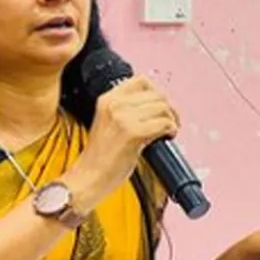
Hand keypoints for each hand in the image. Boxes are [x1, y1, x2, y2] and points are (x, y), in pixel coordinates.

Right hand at [65, 75, 179, 211]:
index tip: (161, 106)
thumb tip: (155, 105)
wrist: (87, 179)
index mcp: (107, 99)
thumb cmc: (100, 158)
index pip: (141, 81)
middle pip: (157, 94)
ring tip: (168, 131)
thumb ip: (127, 110)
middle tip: (170, 122)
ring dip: (172, 120)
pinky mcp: (132, 133)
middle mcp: (114, 104)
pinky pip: (164, 124)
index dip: (157, 93)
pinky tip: (167, 137)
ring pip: (163, 108)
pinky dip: (171, 130)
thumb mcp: (108, 122)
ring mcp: (123, 118)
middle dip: (169, 108)